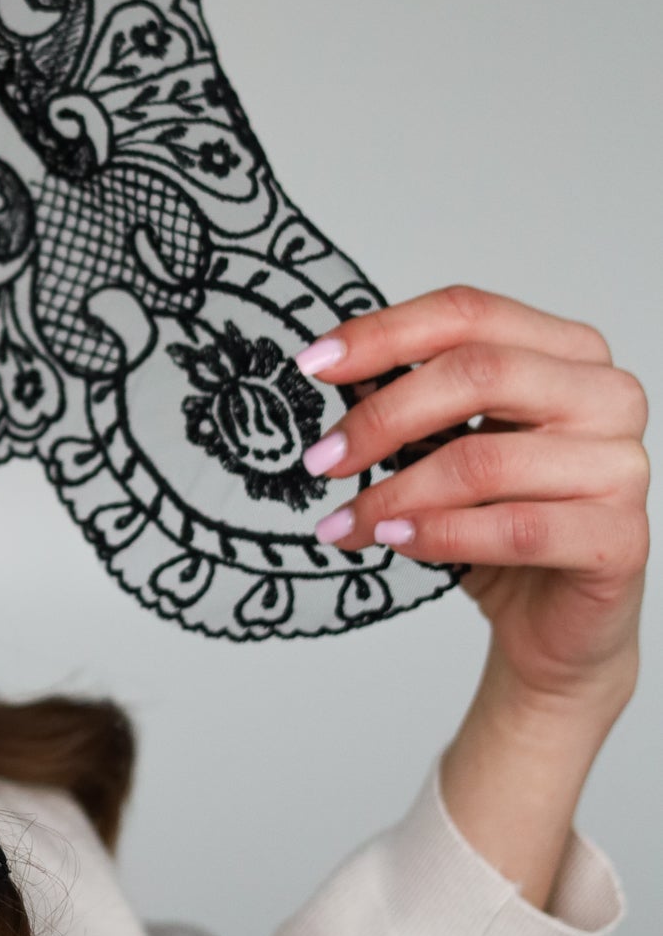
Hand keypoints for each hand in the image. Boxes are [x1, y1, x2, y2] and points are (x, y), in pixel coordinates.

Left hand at [295, 285, 648, 738]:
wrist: (552, 622)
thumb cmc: (501, 520)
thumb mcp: (450, 443)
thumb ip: (412, 398)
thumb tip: (335, 368)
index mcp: (568, 351)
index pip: (469, 313)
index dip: (384, 333)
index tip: (314, 364)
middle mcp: (607, 395)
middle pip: (478, 372)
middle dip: (383, 416)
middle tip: (322, 458)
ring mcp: (622, 466)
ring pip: (486, 459)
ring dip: (395, 493)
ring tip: (345, 521)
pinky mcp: (620, 538)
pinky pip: (517, 529)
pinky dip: (442, 534)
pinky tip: (395, 541)